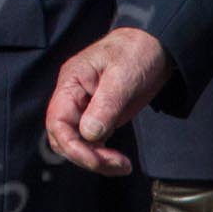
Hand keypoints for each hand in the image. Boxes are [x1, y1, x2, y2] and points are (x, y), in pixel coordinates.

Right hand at [44, 27, 170, 175]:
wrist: (156, 46)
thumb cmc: (136, 52)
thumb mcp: (122, 76)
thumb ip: (105, 105)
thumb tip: (89, 134)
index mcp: (71, 83)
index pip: (57, 121)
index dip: (71, 145)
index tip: (95, 159)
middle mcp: (73, 98)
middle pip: (64, 137)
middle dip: (86, 156)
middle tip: (117, 164)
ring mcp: (86, 109)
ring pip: (78, 143)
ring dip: (96, 160)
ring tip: (123, 165)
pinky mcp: (100, 117)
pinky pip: (92, 142)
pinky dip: (103, 155)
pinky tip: (119, 160)